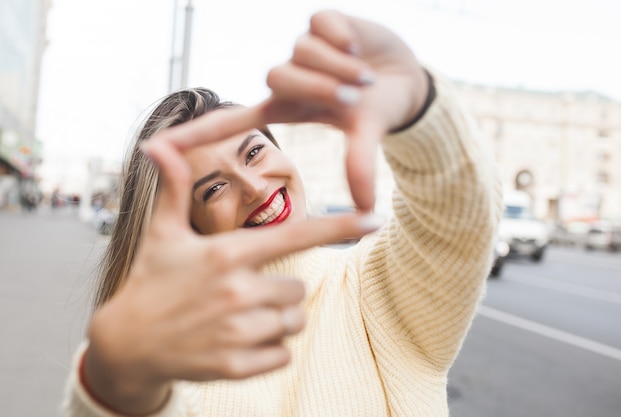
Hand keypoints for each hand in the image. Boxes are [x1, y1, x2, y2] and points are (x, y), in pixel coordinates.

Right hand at [84, 134, 380, 413]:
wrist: (126, 343)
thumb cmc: (150, 281)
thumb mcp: (161, 233)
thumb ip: (171, 189)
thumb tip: (158, 144)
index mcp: (227, 255)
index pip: (295, 235)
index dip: (339, 225)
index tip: (374, 218)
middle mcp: (238, 292)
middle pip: (300, 288)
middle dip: (281, 290)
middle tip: (245, 291)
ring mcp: (237, 332)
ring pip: (294, 321)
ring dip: (278, 319)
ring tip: (240, 316)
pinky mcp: (235, 366)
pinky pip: (282, 355)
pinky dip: (270, 349)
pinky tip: (239, 341)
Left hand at [157, 11, 428, 211]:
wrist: (405, 78)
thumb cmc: (378, 109)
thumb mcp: (367, 135)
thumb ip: (360, 165)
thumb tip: (366, 209)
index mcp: (287, 108)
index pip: (232, 122)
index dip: (196, 135)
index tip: (155, 148)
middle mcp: (289, 79)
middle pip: (277, 76)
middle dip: (320, 85)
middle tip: (355, 95)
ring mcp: (304, 50)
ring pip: (302, 50)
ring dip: (340, 65)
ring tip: (365, 76)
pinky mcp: (321, 23)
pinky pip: (320, 24)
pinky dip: (344, 37)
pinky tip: (359, 45)